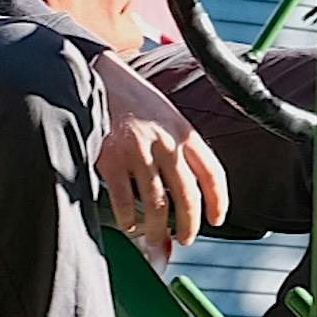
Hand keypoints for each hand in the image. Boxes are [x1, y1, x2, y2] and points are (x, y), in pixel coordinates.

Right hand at [94, 99, 225, 251]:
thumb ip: (178, 152)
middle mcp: (166, 144)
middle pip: (187, 197)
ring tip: (155, 236)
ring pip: (157, 205)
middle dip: (189, 225)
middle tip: (185, 238)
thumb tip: (182, 195)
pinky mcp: (112, 160)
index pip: (213, 174)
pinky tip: (130, 223)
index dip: (218, 202)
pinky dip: (128, 219)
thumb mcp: (166, 118)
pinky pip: (124, 201)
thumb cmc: (133, 101)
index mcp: (185, 133)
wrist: (97, 78)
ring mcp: (139, 153)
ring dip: (157, 229)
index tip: (217, 219)